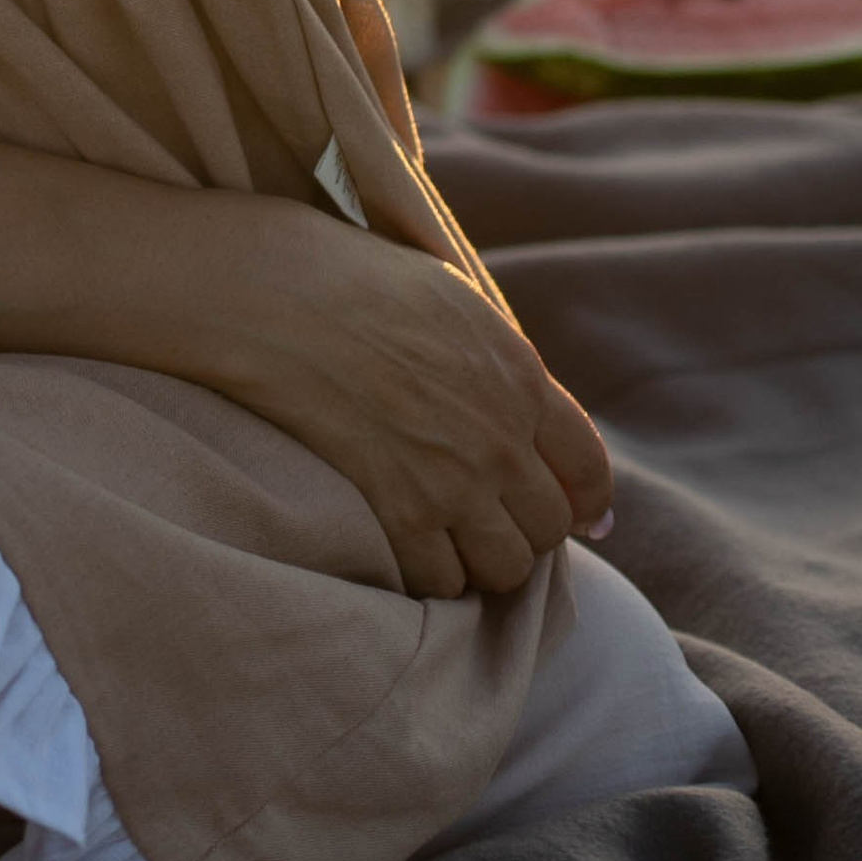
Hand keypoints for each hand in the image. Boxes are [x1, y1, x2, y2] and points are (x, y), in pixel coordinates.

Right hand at [212, 200, 613, 600]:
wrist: (274, 295)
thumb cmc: (350, 279)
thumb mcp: (450, 297)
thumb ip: (497, 356)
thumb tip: (525, 398)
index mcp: (519, 377)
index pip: (587, 466)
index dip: (585, 500)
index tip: (574, 513)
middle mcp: (500, 438)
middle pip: (550, 527)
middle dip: (524, 527)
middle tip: (485, 517)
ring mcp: (452, 482)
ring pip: (506, 568)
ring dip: (481, 559)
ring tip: (447, 537)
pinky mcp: (398, 514)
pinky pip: (441, 581)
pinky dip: (428, 574)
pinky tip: (404, 544)